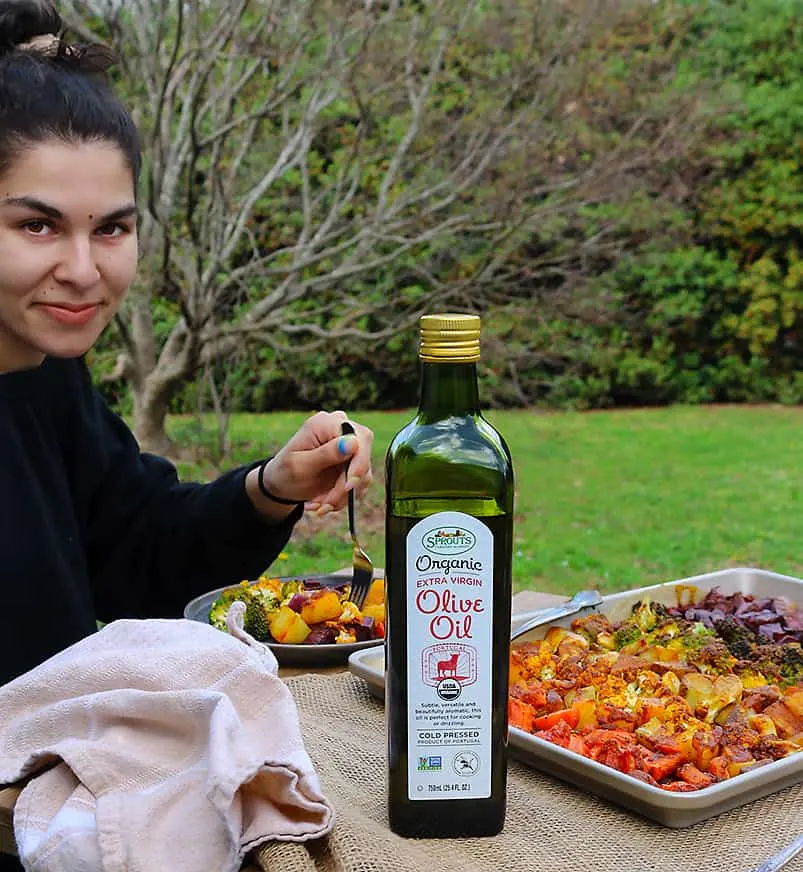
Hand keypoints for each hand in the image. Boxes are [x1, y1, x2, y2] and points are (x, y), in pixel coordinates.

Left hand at [246, 410, 373, 519]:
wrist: (282, 485)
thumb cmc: (284, 471)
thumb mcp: (300, 465)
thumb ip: (326, 454)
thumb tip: (353, 442)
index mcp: (326, 424)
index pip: (358, 438)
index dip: (359, 463)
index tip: (348, 487)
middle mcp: (341, 431)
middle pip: (363, 456)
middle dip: (347, 486)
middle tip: (328, 504)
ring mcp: (349, 448)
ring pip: (363, 475)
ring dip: (342, 496)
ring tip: (318, 505)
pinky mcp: (352, 464)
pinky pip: (358, 484)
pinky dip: (342, 497)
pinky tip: (323, 502)